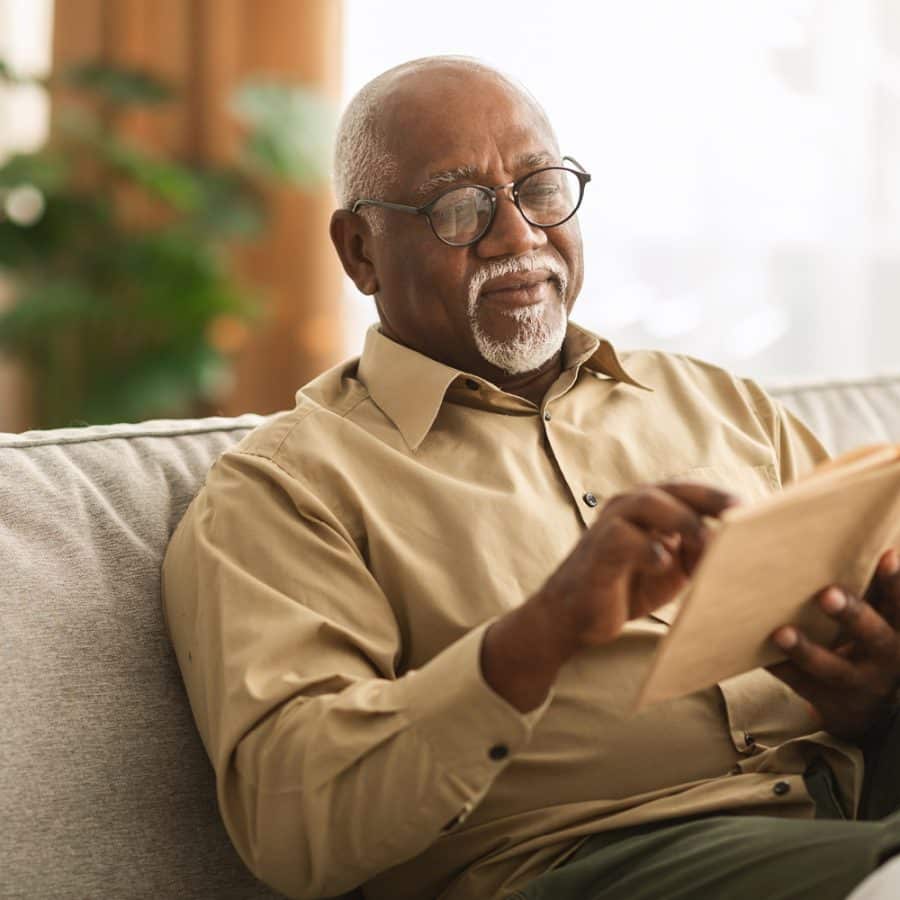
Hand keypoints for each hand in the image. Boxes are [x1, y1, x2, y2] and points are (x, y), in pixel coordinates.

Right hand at [482, 481, 737, 712]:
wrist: (573, 615)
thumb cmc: (625, 587)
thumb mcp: (671, 567)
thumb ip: (696, 550)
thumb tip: (739, 546)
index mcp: (648, 506)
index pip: (690, 491)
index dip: (721, 497)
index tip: (756, 510)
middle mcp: (628, 506)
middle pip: (674, 490)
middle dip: (710, 501)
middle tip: (742, 516)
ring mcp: (610, 524)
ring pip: (650, 505)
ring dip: (683, 523)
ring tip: (707, 545)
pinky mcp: (598, 549)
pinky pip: (625, 540)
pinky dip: (649, 550)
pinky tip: (665, 565)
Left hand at [768, 549, 899, 742]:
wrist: (865, 707)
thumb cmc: (865, 639)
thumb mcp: (879, 616)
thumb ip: (870, 586)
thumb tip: (855, 535)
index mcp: (898, 628)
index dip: (895, 581)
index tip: (887, 555)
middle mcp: (885, 656)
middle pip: (873, 634)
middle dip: (850, 613)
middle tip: (826, 594)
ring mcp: (857, 683)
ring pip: (832, 668)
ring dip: (806, 650)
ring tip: (781, 632)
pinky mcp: (827, 701)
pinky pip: (799, 684)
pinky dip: (779, 667)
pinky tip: (757, 652)